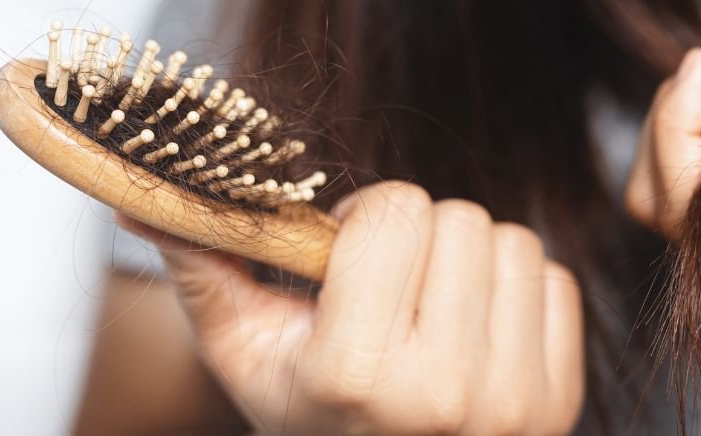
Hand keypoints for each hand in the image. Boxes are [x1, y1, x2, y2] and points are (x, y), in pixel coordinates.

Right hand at [118, 181, 583, 434]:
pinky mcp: (559, 399)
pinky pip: (555, 281)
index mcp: (358, 373)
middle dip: (419, 237)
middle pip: (460, 220)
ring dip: (469, 261)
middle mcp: (446, 392)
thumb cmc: (309, 415)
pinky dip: (513, 293)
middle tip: (392, 286)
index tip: (350, 255)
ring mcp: (515, 401)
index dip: (366, 219)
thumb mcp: (245, 354)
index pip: (397, 212)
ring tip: (432, 310)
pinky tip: (475, 331)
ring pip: (513, 242)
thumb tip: (140, 196)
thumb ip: (204, 271)